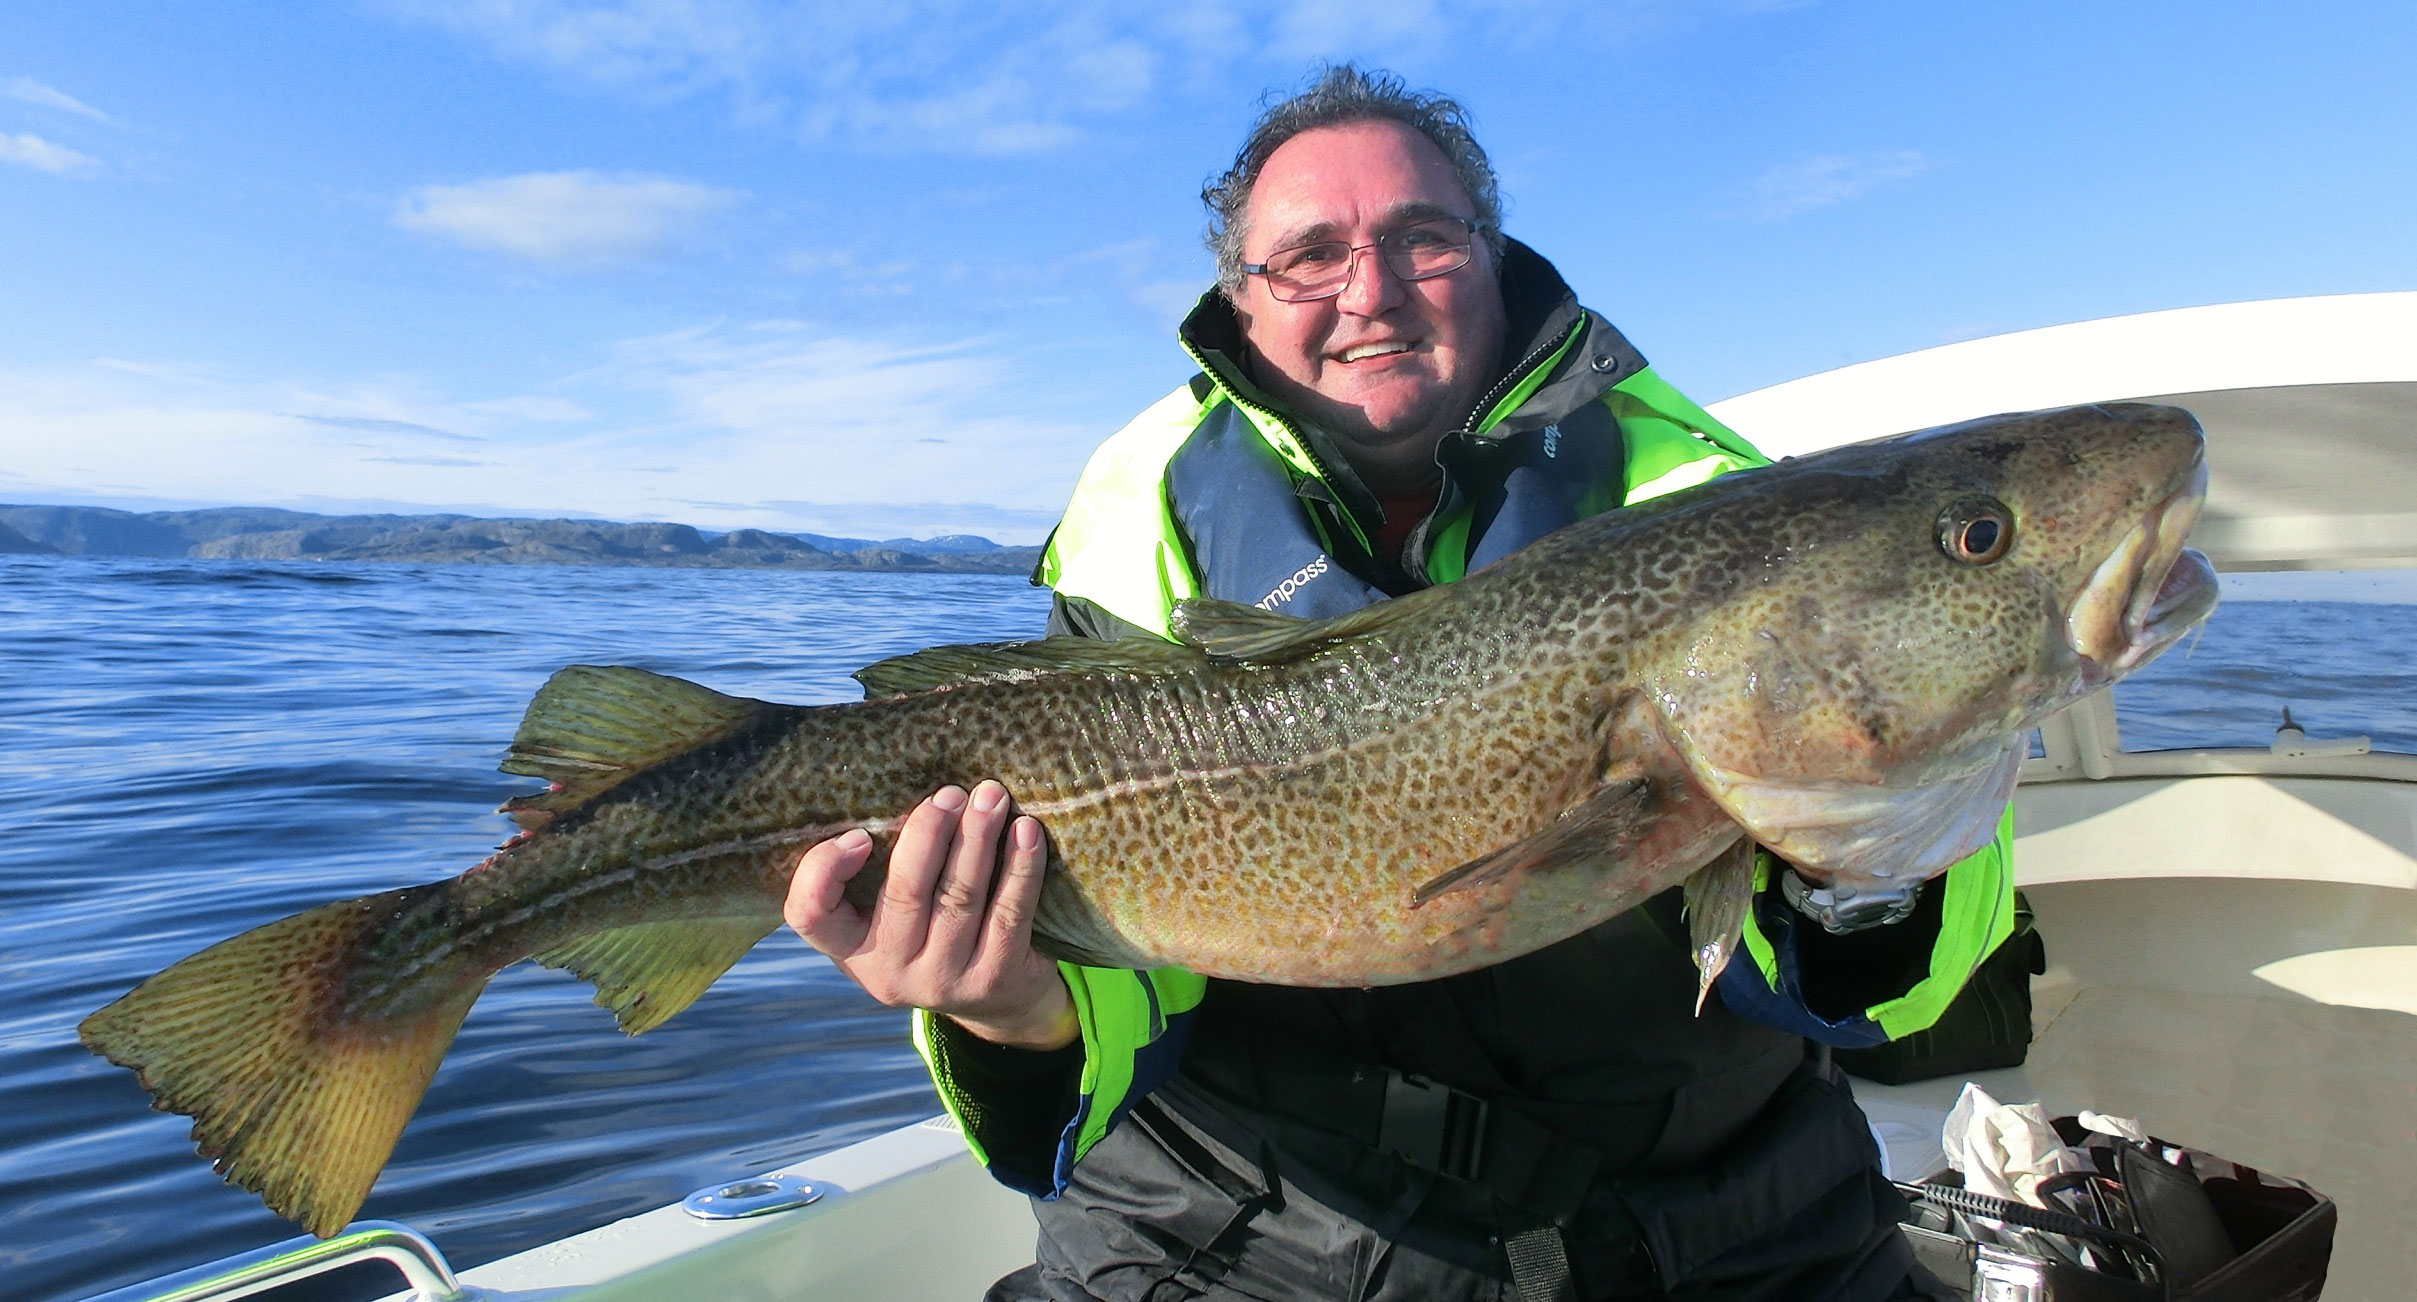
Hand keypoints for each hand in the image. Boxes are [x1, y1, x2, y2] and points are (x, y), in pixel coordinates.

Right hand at [784, 780, 1077, 1050]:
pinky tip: (1026, 831)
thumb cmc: (930, 927)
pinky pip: (1009, 913)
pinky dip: (1020, 868)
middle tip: (950, 794)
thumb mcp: (886, 909)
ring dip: (977, 838)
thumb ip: (879, 862)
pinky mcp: (994, 979)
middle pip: (904, 894)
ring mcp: (942, 980)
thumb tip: (894, 772)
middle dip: (929, 834)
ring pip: (959, 898)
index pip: (809, 914)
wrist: (995, 999)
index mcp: (849, 946)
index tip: (858, 835)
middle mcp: (888, 971)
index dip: (823, 872)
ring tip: (991, 796)